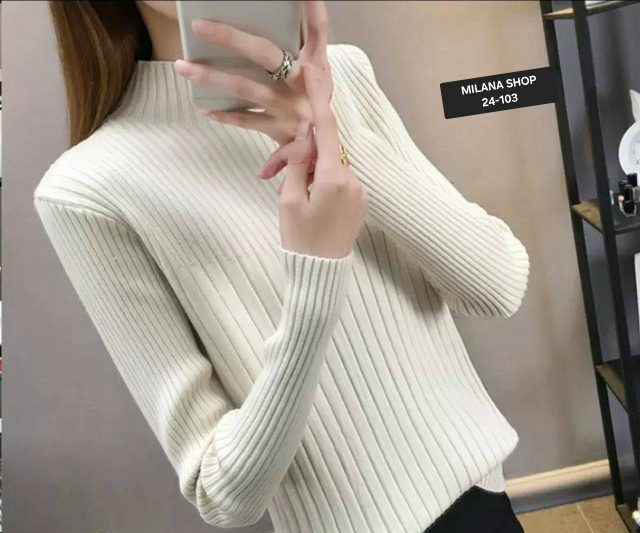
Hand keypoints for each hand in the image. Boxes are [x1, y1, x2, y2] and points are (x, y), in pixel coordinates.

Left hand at [174, 0, 331, 156]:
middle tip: (200, 25)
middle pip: (266, 54)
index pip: (317, 30)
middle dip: (232, 38)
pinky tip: (205, 108)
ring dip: (213, 77)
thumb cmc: (315, 103)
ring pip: (246, 88)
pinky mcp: (277, 129)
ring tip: (183, 66)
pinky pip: (246, 120)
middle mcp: (302, 84)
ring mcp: (287, 108)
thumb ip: (304, 46)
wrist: (324, 148)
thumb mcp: (320, 75)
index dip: (311, 9)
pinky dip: (225, 115)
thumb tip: (295, 8)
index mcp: (315, 65)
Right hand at [278, 66, 367, 258]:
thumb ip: (298, 161)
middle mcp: (353, 180)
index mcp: (334, 178)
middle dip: (298, 156)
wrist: (321, 273)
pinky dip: (320, 184)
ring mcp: (359, 191)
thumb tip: (305, 130)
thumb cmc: (300, 240)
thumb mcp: (288, 200)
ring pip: (329, 167)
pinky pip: (338, 181)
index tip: (312, 71)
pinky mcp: (360, 201)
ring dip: (307, 173)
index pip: (326, 128)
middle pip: (323, 150)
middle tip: (269, 173)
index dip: (318, 98)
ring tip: (288, 196)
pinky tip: (306, 201)